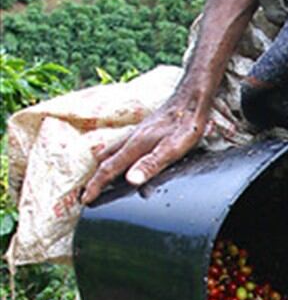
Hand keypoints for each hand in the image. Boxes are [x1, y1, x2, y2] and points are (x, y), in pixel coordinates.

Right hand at [81, 92, 209, 203]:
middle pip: (105, 160)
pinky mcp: (145, 130)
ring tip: (99, 179)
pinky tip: (123, 159)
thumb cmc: (186, 124)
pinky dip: (114, 156)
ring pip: (112, 151)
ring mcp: (137, 133)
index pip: (109, 169)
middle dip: (95, 178)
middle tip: (87, 193)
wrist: (192, 99)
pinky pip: (122, 146)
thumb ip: (151, 164)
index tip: (84, 200)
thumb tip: (130, 181)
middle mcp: (131, 139)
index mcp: (135, 146)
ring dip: (103, 166)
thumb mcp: (173, 149)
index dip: (96, 186)